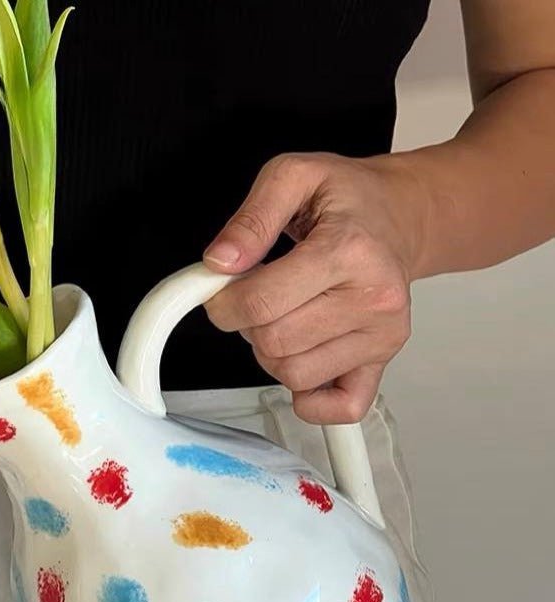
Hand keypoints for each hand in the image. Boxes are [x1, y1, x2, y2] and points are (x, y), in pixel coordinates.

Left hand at [203, 153, 427, 423]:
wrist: (399, 217)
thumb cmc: (349, 200)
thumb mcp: (294, 176)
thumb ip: (251, 217)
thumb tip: (220, 262)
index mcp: (349, 251)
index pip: (261, 303)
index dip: (224, 302)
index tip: (222, 291)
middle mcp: (373, 298)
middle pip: (274, 343)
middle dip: (249, 324)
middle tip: (261, 297)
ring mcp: (382, 336)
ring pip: (294, 375)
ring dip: (272, 353)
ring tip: (285, 316)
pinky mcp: (382, 361)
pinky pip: (340, 408)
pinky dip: (310, 397)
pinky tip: (304, 358)